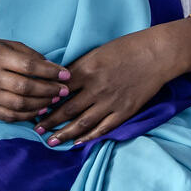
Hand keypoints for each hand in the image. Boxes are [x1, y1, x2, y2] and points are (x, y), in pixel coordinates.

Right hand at [0, 38, 69, 121]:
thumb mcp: (10, 46)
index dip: (50, 72)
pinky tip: (41, 110)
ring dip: (42, 104)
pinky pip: (10, 116)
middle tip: (63, 91)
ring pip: (19, 104)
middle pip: (25, 87)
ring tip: (54, 100)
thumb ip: (31, 56)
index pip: (29, 66)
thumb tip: (55, 69)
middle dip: (49, 90)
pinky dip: (29, 115)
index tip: (66, 75)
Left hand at [41, 29, 175, 146]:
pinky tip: (78, 142)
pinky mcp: (125, 110)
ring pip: (82, 123)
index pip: (59, 90)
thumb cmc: (126, 48)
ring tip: (51, 141)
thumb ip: (79, 68)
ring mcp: (111, 101)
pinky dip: (89, 137)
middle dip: (49, 122)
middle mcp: (96, 88)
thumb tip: (58, 82)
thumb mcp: (97, 52)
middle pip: (67, 110)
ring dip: (65, 134)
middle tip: (36, 130)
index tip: (34, 109)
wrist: (157, 54)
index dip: (45, 101)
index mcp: (87, 70)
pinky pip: (103, 128)